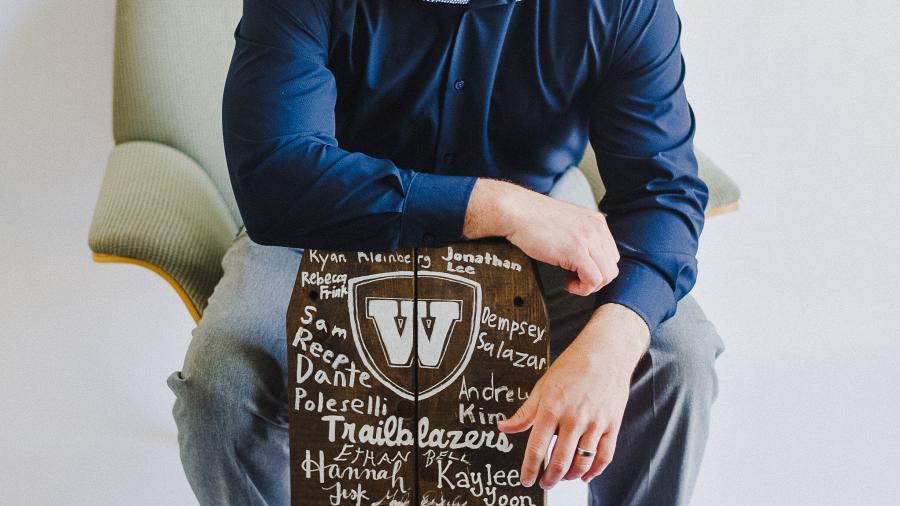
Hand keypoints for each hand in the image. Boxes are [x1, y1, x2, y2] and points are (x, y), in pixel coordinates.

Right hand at [462, 178, 619, 295]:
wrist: (517, 211)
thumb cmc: (533, 218)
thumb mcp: (567, 224)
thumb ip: (581, 237)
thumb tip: (585, 259)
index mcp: (597, 222)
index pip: (611, 255)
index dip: (596, 268)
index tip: (577, 270)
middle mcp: (597, 229)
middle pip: (611, 267)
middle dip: (594, 279)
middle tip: (573, 279)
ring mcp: (588, 239)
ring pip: (606, 276)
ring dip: (588, 285)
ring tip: (570, 282)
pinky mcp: (576, 251)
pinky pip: (593, 280)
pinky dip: (582, 288)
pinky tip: (567, 284)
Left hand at [497, 303, 649, 488]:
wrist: (606, 351)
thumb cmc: (572, 366)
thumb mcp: (543, 386)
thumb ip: (525, 412)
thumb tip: (504, 427)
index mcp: (551, 408)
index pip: (537, 447)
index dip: (529, 469)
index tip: (525, 480)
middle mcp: (573, 418)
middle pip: (560, 461)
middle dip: (549, 478)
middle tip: (543, 483)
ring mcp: (595, 422)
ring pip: (582, 462)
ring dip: (570, 477)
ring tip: (562, 479)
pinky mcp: (612, 424)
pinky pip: (604, 456)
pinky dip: (594, 471)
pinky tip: (585, 475)